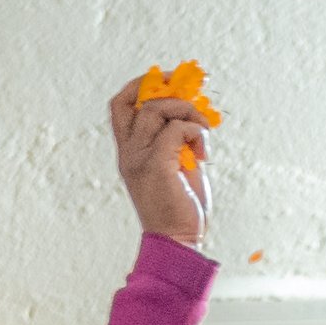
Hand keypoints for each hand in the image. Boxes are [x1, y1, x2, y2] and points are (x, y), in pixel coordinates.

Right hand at [109, 73, 211, 248]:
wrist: (179, 242)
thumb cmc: (182, 207)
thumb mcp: (178, 164)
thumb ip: (177, 139)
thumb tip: (193, 111)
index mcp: (130, 150)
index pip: (121, 104)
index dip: (141, 85)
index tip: (167, 82)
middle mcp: (129, 152)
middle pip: (139, 100)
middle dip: (168, 90)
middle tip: (194, 102)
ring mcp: (139, 158)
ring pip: (157, 109)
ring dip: (187, 112)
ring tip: (203, 132)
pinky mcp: (156, 166)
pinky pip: (176, 129)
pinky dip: (195, 132)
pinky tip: (204, 151)